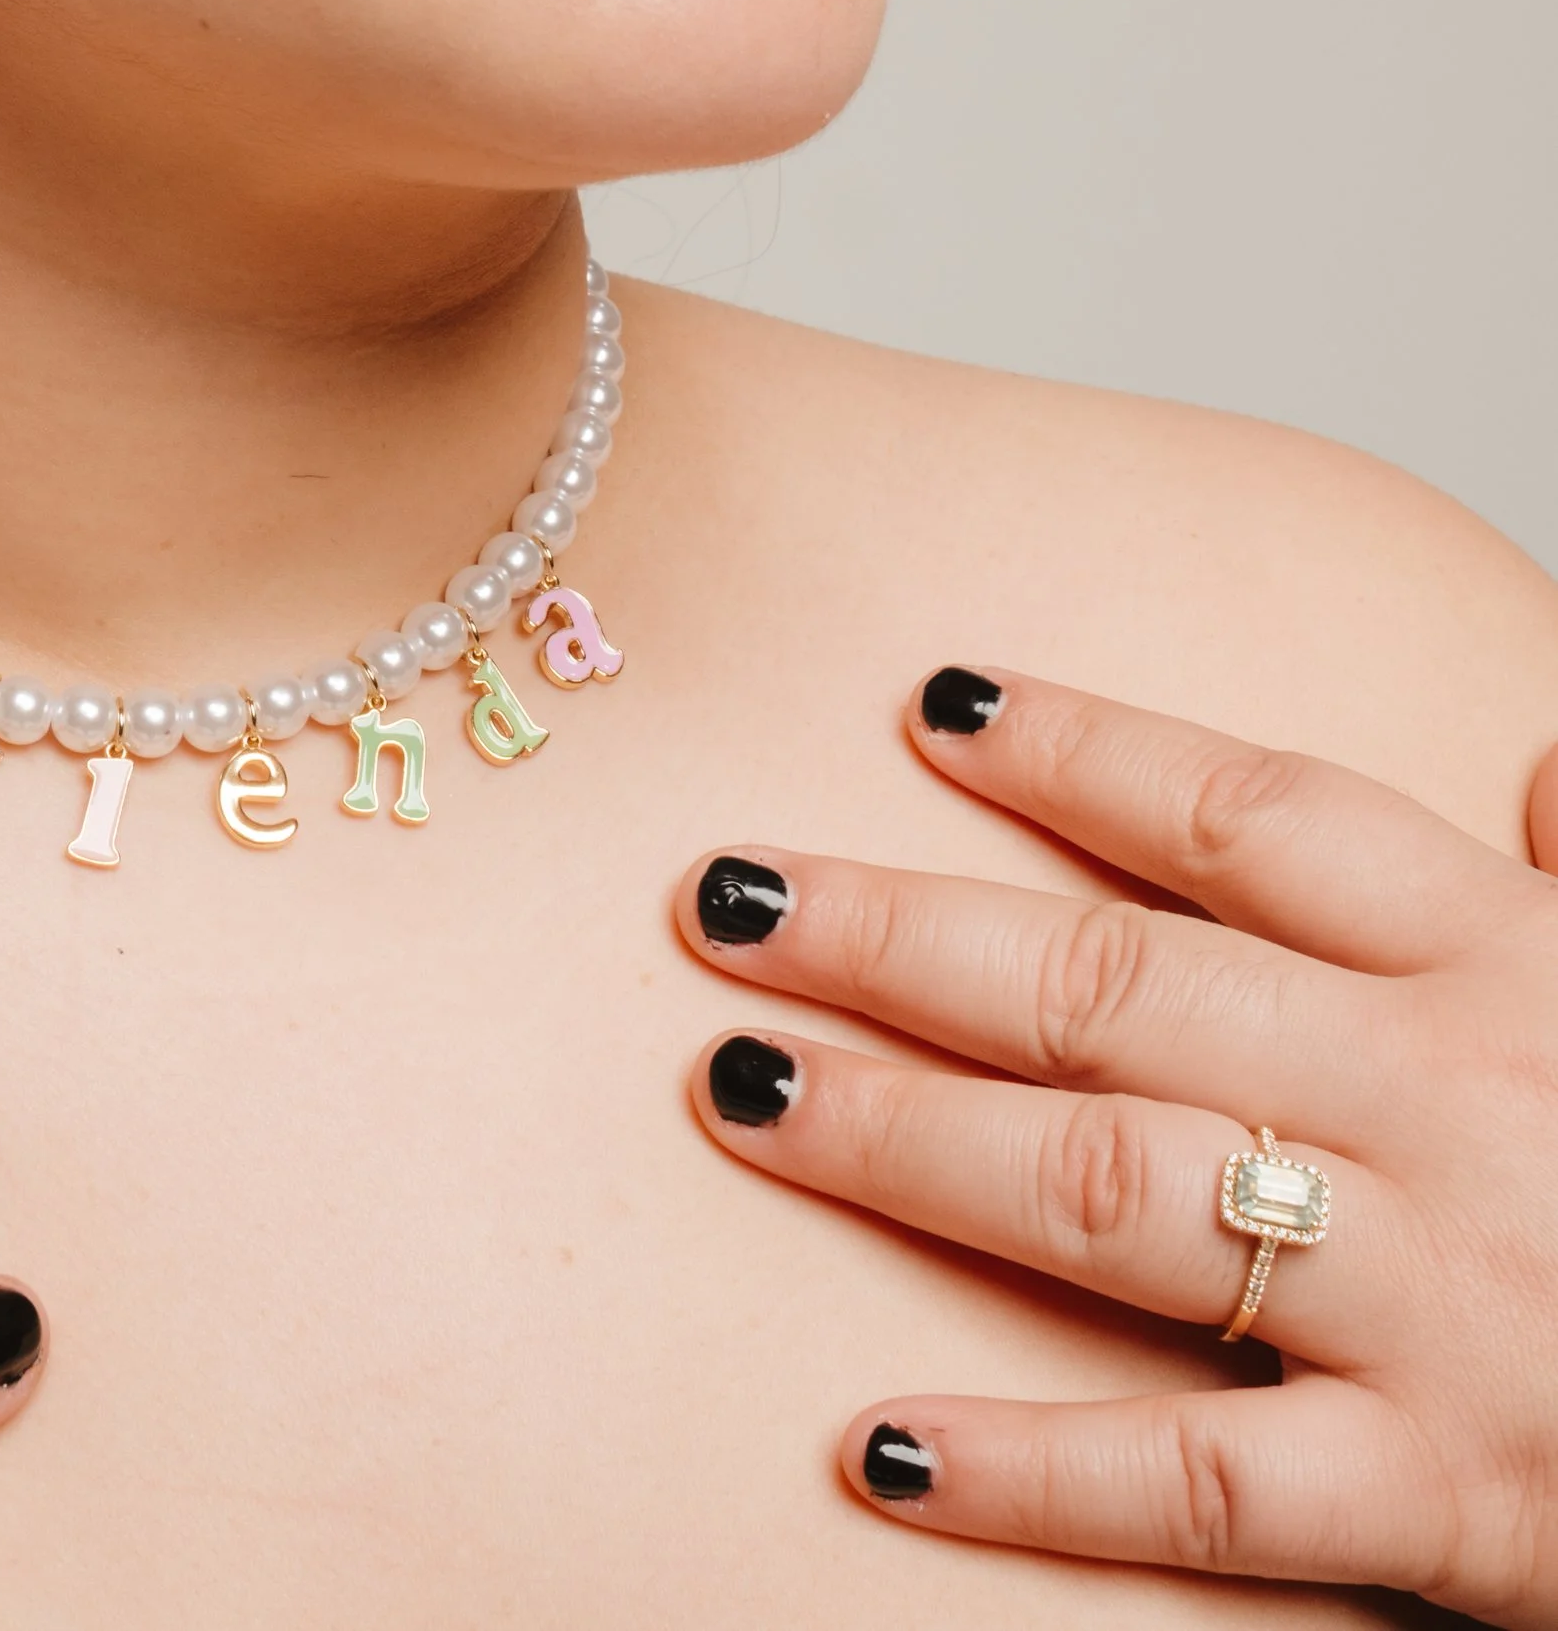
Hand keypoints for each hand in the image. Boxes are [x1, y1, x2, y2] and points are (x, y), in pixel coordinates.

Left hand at [675, 668, 1557, 1622]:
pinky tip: (873, 1443)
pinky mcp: (1451, 1501)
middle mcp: (1453, 1103)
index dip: (1084, 746)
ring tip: (741, 1093)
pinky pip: (1200, 1484)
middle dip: (903, 931)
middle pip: (1122, 983)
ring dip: (908, 1139)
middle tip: (725, 897)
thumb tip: (1542, 758)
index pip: (1255, 818)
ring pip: (1115, 1192)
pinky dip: (1027, 1467)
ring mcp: (1441, 1303)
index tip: (927, 700)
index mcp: (1514, 960)